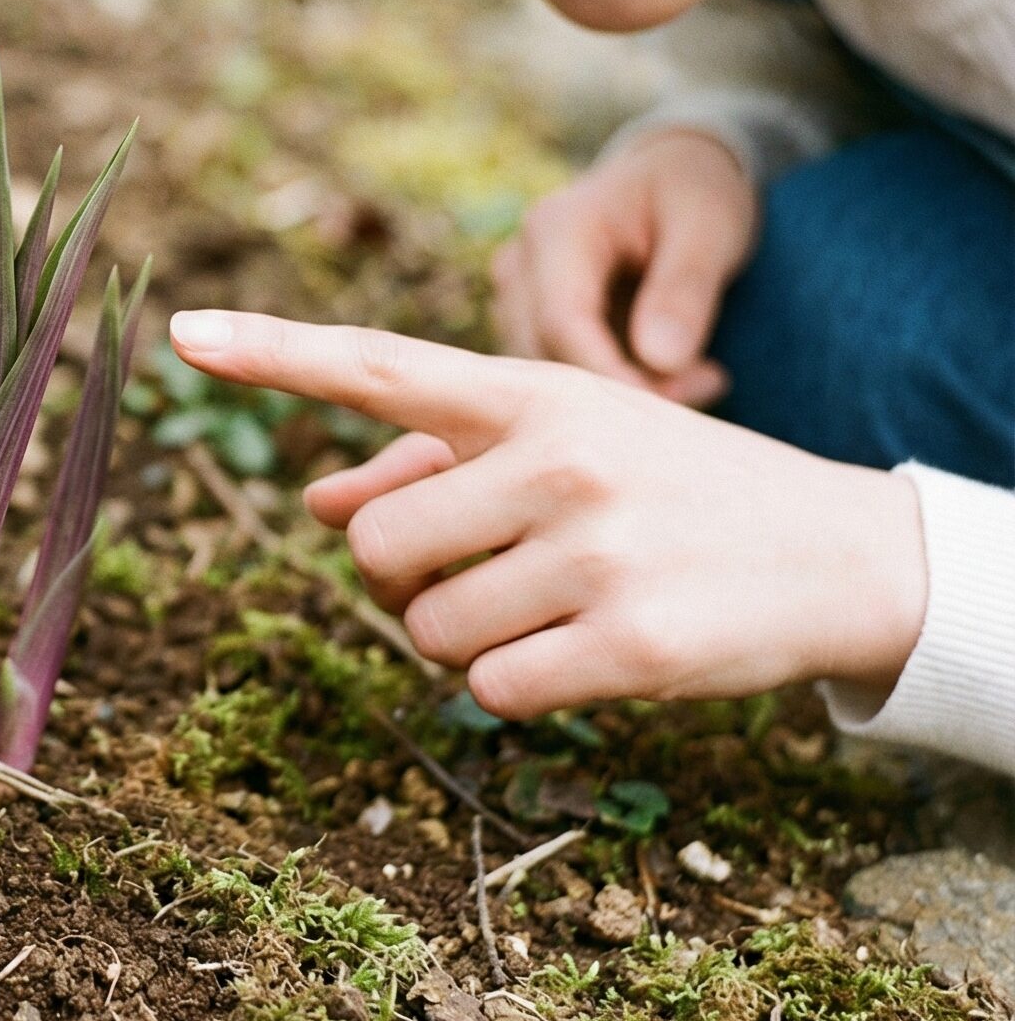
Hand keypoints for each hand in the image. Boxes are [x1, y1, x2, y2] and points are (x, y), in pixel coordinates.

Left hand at [168, 311, 927, 716]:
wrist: (841, 553)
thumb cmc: (668, 492)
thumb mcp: (562, 448)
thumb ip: (431, 466)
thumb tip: (310, 496)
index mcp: (534, 393)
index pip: (380, 363)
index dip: (271, 351)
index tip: (180, 330)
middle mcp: (559, 458)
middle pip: (370, 548)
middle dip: (403, 580)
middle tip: (482, 572)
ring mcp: (595, 550)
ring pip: (426, 630)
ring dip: (464, 640)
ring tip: (551, 606)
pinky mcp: (629, 644)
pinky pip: (490, 689)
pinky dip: (515, 688)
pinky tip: (584, 654)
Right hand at [490, 130, 756, 406]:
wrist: (670, 178)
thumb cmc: (692, 192)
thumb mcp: (709, 225)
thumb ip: (685, 288)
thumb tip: (660, 360)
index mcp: (554, 229)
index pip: (563, 323)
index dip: (611, 374)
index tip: (674, 404)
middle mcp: (518, 264)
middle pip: (550, 354)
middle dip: (625, 386)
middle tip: (708, 384)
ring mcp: (515, 297)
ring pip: (552, 372)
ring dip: (623, 389)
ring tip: (701, 376)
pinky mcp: (528, 324)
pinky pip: (562, 371)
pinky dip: (617, 382)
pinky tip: (674, 372)